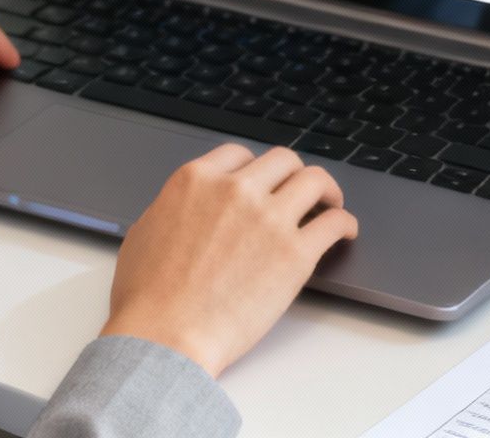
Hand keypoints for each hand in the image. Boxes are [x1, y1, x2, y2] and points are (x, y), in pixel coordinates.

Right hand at [100, 144, 359, 377]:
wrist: (166, 335)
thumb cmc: (147, 297)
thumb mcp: (145, 231)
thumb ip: (173, 208)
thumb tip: (186, 210)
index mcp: (196, 179)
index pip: (238, 154)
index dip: (254, 168)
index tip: (263, 182)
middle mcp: (236, 189)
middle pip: (282, 160)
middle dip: (292, 174)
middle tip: (300, 191)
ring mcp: (269, 218)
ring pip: (314, 180)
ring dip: (326, 189)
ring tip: (330, 205)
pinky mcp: (296, 253)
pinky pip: (334, 223)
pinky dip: (344, 223)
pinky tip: (344, 232)